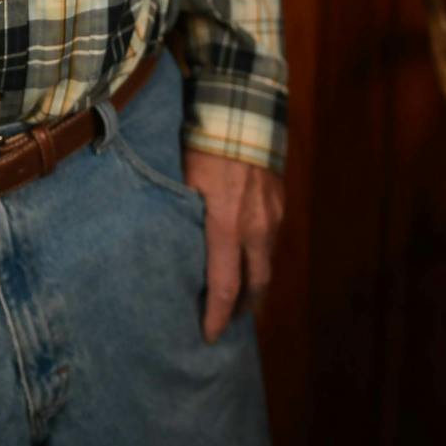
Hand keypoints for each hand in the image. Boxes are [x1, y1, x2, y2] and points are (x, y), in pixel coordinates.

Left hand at [183, 148, 284, 342]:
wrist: (242, 108)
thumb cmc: (203, 143)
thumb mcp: (183, 181)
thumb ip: (181, 216)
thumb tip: (166, 244)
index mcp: (227, 226)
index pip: (226, 287)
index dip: (217, 316)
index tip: (208, 337)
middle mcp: (256, 227)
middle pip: (256, 283)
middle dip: (243, 309)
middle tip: (227, 323)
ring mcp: (272, 215)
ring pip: (265, 261)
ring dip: (253, 280)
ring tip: (237, 292)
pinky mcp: (279, 201)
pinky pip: (270, 238)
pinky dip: (258, 253)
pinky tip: (245, 251)